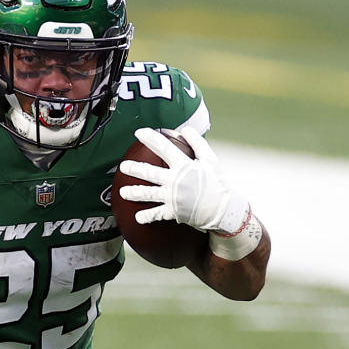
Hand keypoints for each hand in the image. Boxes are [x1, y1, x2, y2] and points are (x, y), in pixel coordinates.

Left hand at [118, 126, 249, 232]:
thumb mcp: (211, 160)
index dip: (151, 138)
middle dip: (134, 168)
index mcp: (184, 166)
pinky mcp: (173, 212)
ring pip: (148, 194)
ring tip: (123, 192)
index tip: (139, 132)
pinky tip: (137, 218)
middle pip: (149, 172)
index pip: (164, 148)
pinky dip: (146, 217)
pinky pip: (156, 215)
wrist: (225, 210)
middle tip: (123, 166)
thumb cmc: (218, 184)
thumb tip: (185, 129)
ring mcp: (172, 197)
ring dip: (134, 193)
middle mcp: (175, 181)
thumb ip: (197, 143)